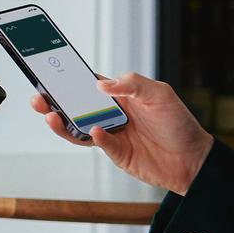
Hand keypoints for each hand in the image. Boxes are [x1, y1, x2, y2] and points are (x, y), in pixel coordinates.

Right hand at [30, 71, 213, 194]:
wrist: (194, 160)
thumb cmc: (179, 123)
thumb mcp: (161, 94)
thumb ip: (133, 84)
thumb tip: (102, 84)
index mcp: (120, 95)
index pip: (88, 83)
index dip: (69, 78)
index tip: (50, 72)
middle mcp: (111, 113)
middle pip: (76, 106)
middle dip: (55, 101)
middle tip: (39, 97)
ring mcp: (111, 134)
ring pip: (79, 127)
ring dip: (63, 122)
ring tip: (52, 115)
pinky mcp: (116, 153)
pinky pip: (99, 144)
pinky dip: (94, 138)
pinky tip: (94, 131)